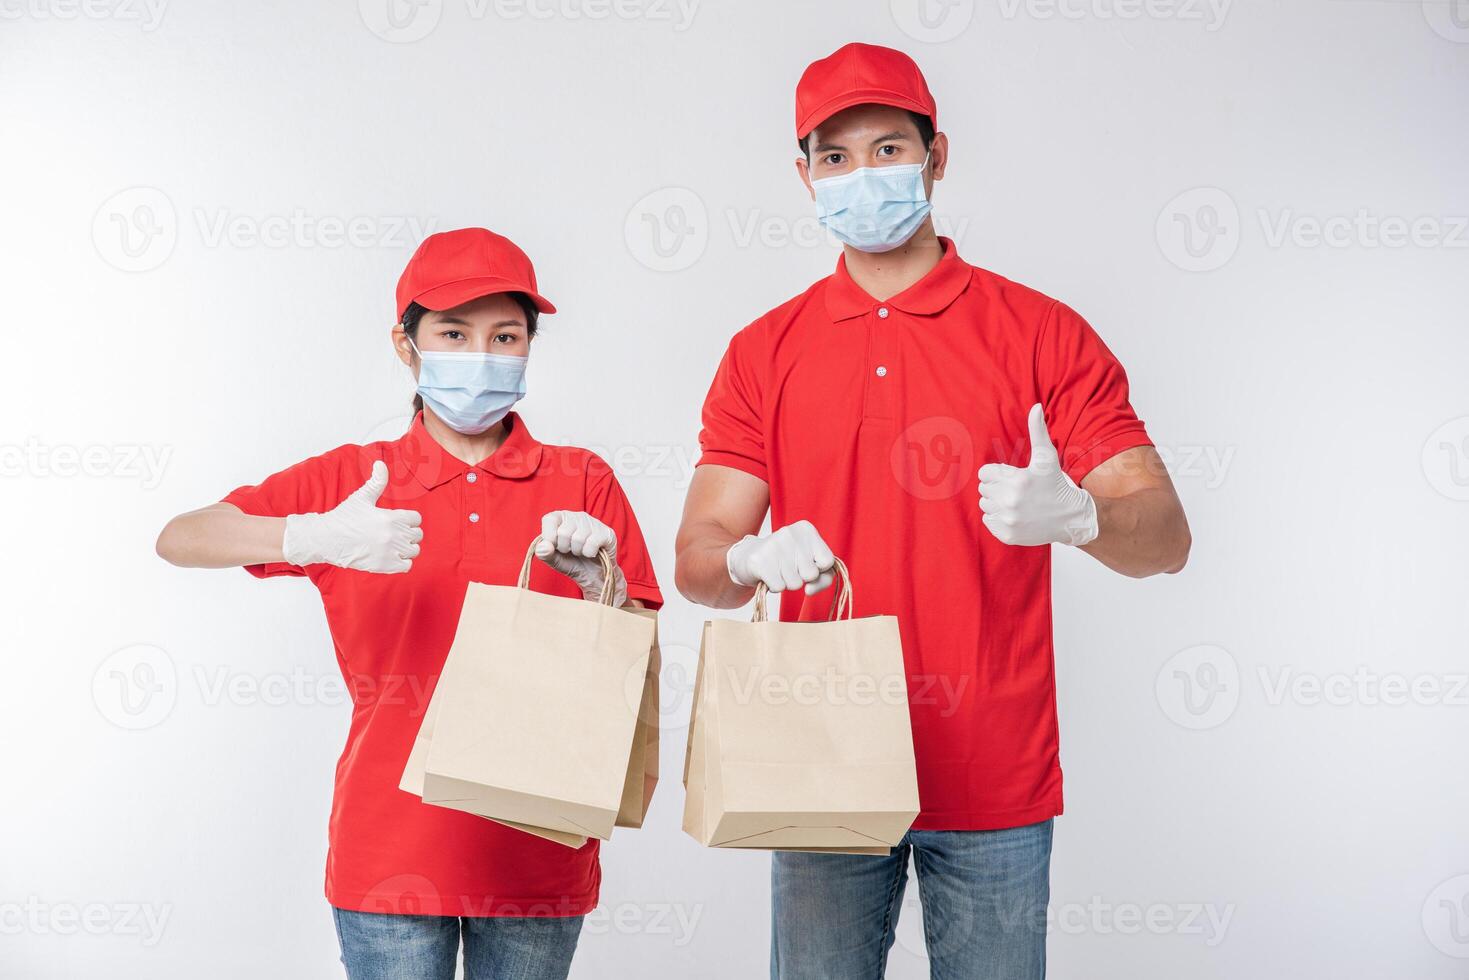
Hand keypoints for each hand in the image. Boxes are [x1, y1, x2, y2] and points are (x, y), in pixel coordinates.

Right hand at [282, 461, 422, 572]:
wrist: (326, 539)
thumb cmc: (344, 517)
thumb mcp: (361, 498)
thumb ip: (376, 482)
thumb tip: (381, 463)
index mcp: (390, 517)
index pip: (416, 519)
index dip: (408, 519)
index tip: (397, 521)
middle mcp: (393, 535)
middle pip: (417, 535)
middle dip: (408, 534)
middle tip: (393, 534)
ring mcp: (389, 552)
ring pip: (414, 551)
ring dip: (406, 548)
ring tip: (392, 545)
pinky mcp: (384, 566)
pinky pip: (407, 566)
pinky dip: (402, 562)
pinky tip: (390, 556)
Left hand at [536, 511, 626, 604]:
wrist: (592, 575)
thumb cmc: (571, 562)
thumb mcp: (553, 559)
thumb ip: (544, 553)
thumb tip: (543, 547)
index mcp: (561, 517)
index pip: (550, 519)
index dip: (550, 537)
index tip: (555, 546)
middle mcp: (577, 516)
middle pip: (564, 532)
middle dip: (565, 548)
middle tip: (571, 551)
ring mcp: (593, 522)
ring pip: (578, 538)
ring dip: (578, 552)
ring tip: (581, 552)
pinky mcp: (606, 533)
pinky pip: (592, 543)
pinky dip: (589, 553)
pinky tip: (592, 552)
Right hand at [725, 519, 835, 594]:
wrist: (748, 558)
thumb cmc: (785, 561)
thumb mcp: (810, 563)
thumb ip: (824, 578)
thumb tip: (809, 590)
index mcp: (806, 529)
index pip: (828, 561)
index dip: (818, 570)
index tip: (805, 562)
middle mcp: (790, 533)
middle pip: (811, 574)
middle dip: (801, 577)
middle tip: (788, 567)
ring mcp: (773, 545)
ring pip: (795, 584)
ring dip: (787, 582)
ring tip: (777, 570)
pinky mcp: (759, 561)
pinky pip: (779, 588)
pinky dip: (774, 587)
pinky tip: (768, 574)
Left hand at [978, 403, 1097, 546]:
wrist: (1070, 517)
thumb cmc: (1056, 484)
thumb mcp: (1047, 458)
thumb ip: (1038, 431)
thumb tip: (1036, 407)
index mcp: (1017, 480)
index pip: (984, 473)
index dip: (997, 473)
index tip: (1011, 476)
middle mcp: (1011, 501)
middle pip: (983, 489)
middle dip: (997, 487)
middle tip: (1016, 490)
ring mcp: (1009, 520)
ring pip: (985, 505)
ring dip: (996, 503)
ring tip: (1016, 502)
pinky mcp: (1008, 535)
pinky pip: (988, 521)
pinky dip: (998, 519)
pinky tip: (1016, 515)